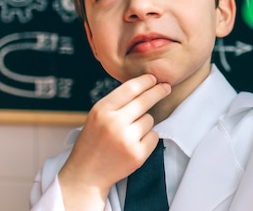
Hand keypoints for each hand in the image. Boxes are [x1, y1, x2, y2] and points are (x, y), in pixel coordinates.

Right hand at [58, 74, 170, 209]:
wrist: (86, 175)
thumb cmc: (93, 143)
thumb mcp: (97, 117)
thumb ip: (116, 103)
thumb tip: (144, 85)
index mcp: (102, 110)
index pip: (130, 88)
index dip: (145, 81)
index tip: (154, 78)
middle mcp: (114, 123)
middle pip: (145, 100)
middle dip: (158, 91)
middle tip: (166, 87)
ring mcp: (127, 139)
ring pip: (150, 119)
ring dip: (145, 123)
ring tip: (128, 134)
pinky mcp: (138, 154)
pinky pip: (154, 136)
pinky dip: (148, 139)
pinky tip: (134, 144)